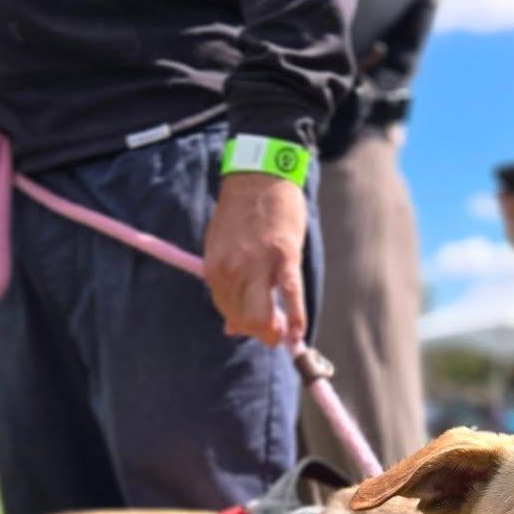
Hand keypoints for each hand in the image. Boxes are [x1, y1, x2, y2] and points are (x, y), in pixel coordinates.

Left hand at [202, 173, 307, 346]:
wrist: (259, 177)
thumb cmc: (241, 214)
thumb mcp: (222, 249)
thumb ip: (225, 286)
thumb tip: (229, 328)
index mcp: (215, 269)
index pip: (227, 311)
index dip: (243, 323)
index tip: (254, 326)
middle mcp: (232, 271)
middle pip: (244, 319)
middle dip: (259, 331)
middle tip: (272, 333)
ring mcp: (259, 265)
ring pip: (262, 315)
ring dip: (273, 330)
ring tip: (283, 334)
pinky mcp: (285, 257)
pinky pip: (291, 295)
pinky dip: (295, 318)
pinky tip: (298, 336)